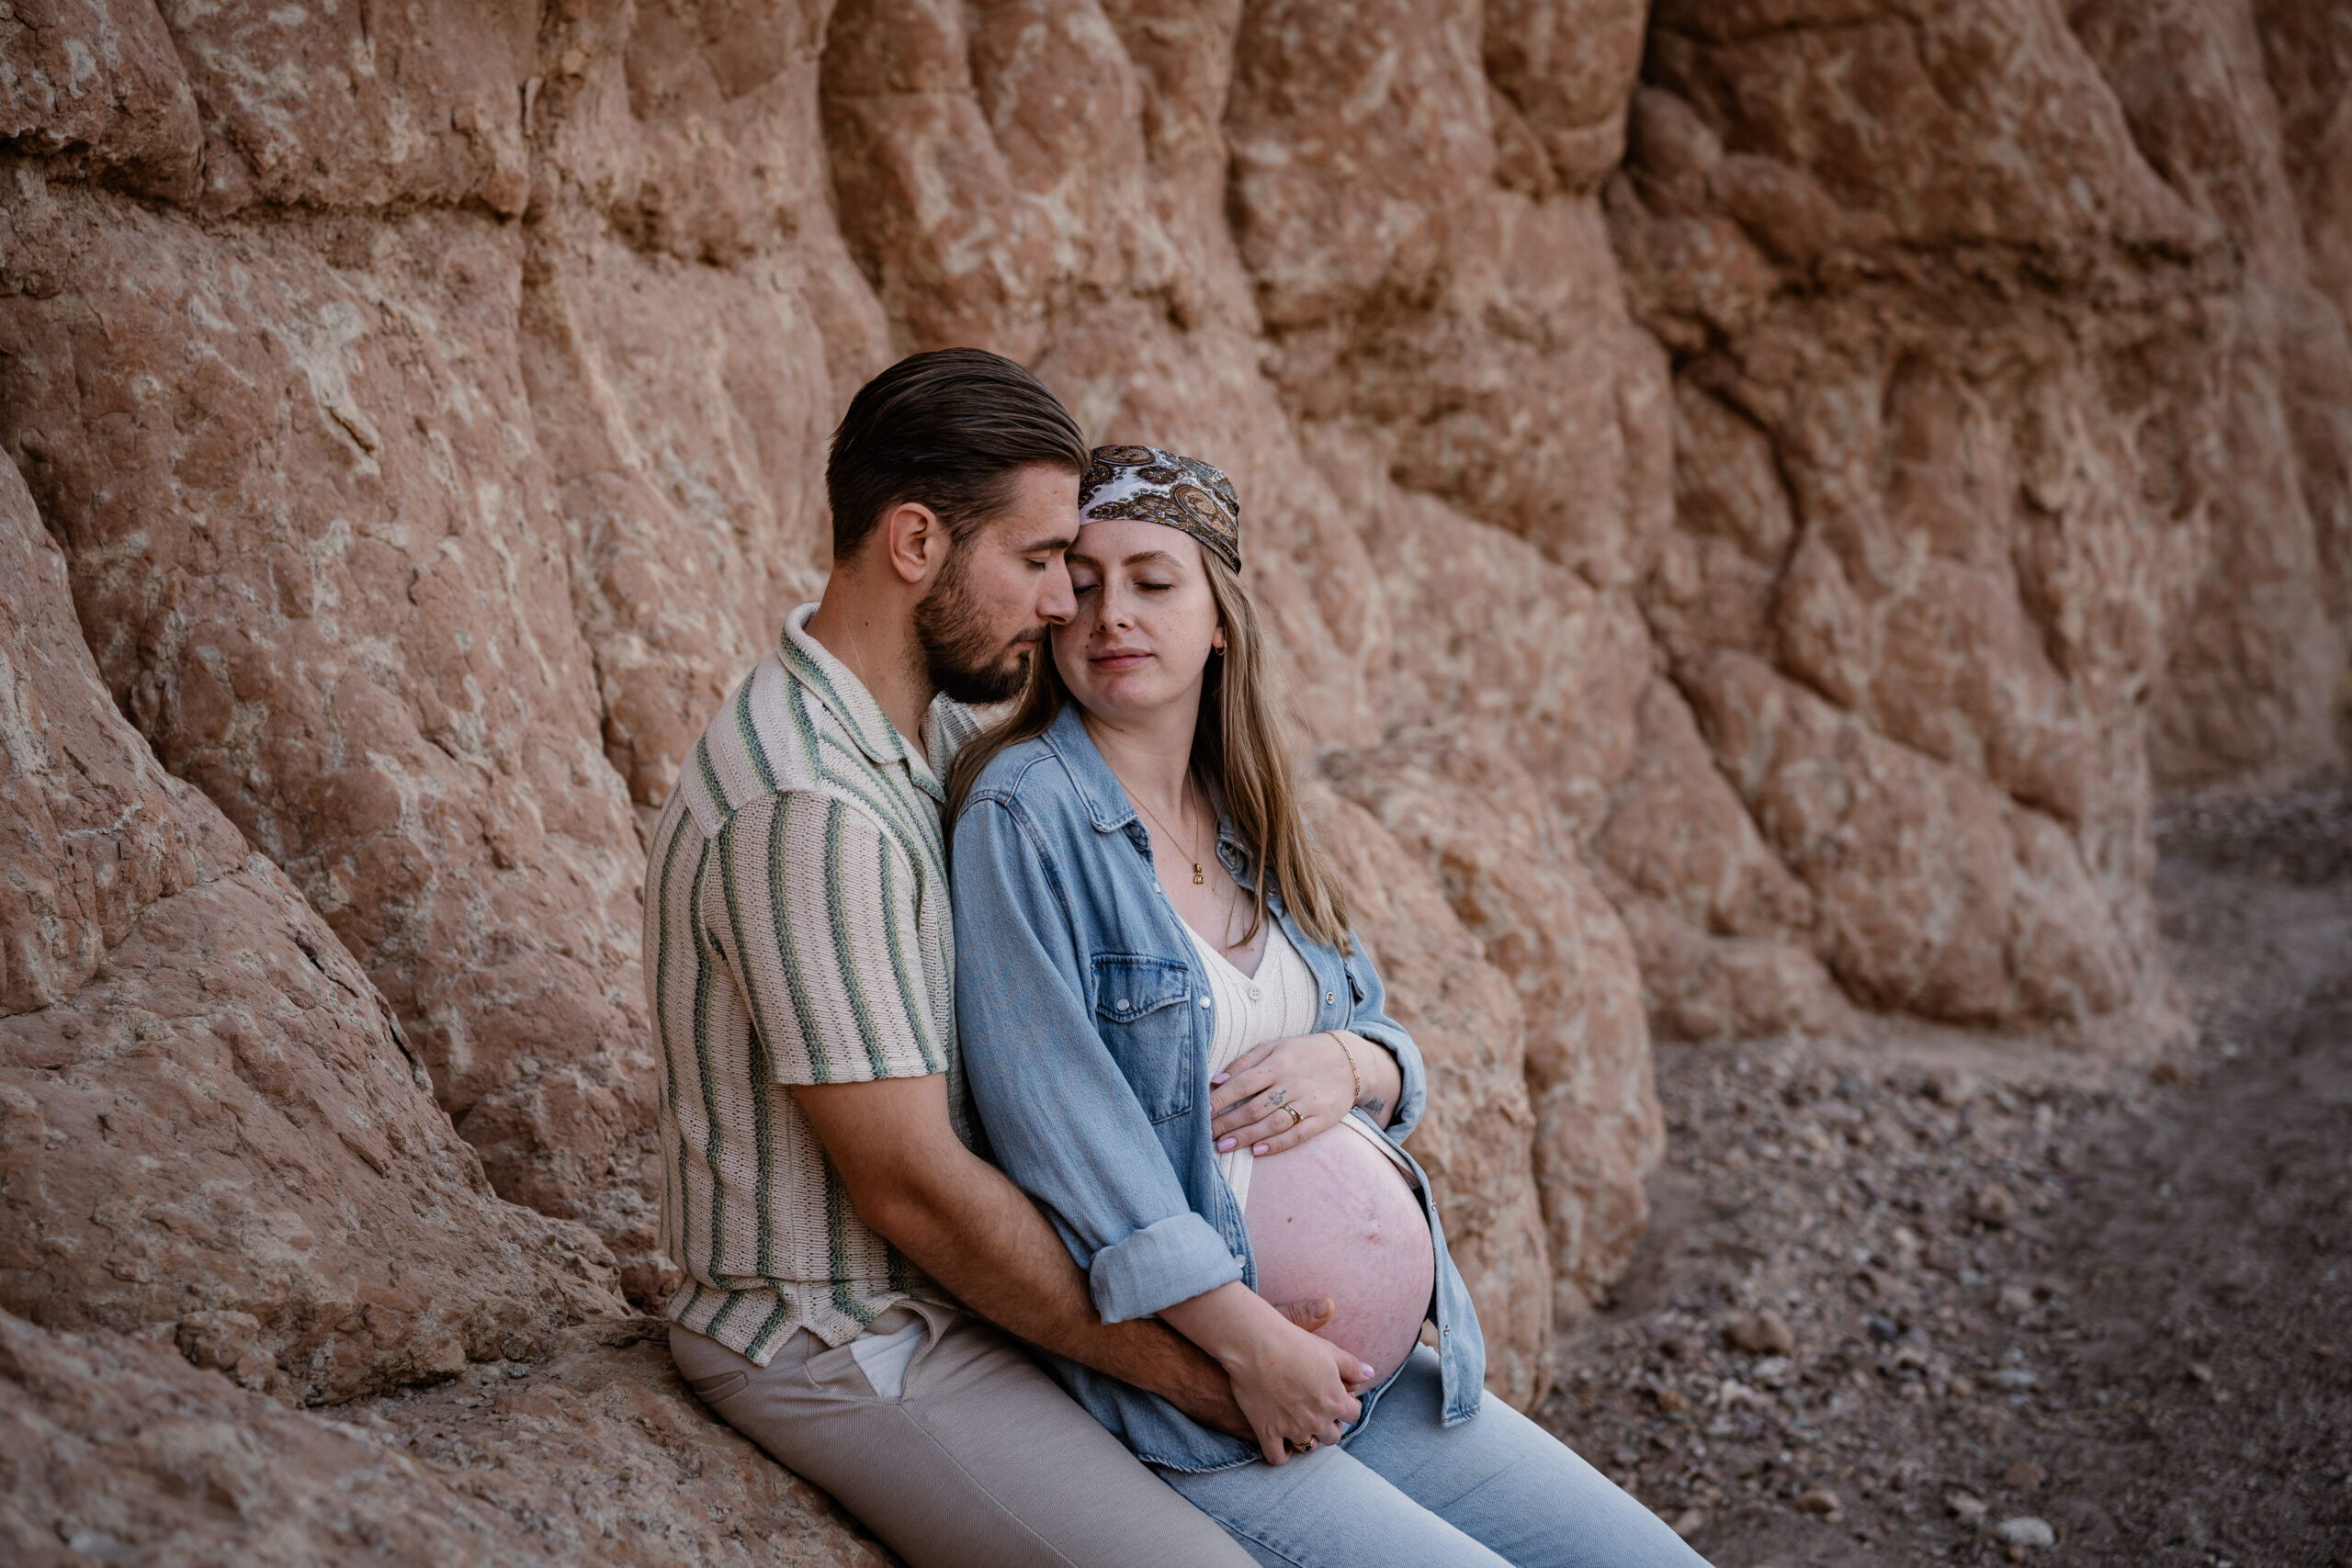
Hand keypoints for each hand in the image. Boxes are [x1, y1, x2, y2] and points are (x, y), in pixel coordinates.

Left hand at [1211, 1032, 1359, 1156]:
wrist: (1353, 1061)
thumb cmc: (1305, 1053)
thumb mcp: (1276, 1047)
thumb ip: (1245, 1062)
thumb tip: (1217, 1081)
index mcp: (1279, 1063)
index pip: (1244, 1082)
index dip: (1222, 1098)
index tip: (1203, 1110)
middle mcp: (1293, 1083)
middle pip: (1255, 1107)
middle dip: (1228, 1122)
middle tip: (1207, 1134)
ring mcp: (1309, 1102)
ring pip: (1273, 1123)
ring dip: (1246, 1136)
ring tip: (1224, 1146)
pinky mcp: (1323, 1119)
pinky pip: (1298, 1135)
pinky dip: (1277, 1144)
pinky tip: (1258, 1151)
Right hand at [1223, 1313, 1369, 1464]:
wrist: (1255, 1344)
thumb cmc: (1294, 1342)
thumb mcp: (1329, 1350)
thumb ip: (1353, 1366)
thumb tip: (1370, 1374)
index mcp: (1335, 1401)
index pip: (1353, 1414)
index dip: (1347, 1405)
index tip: (1337, 1397)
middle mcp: (1317, 1420)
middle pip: (1333, 1436)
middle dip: (1330, 1424)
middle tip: (1317, 1410)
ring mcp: (1292, 1429)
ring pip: (1309, 1447)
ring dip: (1309, 1437)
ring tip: (1301, 1424)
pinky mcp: (1267, 1432)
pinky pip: (1278, 1457)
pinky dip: (1282, 1453)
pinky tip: (1282, 1440)